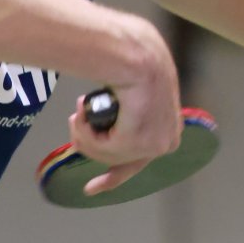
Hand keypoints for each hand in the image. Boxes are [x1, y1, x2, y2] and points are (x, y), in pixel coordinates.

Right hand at [66, 19, 182, 195]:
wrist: (136, 53)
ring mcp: (155, 144)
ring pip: (106, 153)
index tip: (89, 189)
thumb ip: (127, 112)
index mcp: (169, 129)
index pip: (139, 160)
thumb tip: (104, 122)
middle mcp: (167, 142)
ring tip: (78, 111)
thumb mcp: (135, 89)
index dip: (111, 177)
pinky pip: (101, 147)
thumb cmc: (135, 63)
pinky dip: (85, 132)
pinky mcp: (138, 141)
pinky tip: (81, 113)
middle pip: (116, 158)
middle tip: (74, 121)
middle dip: (88, 144)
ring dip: (84, 133)